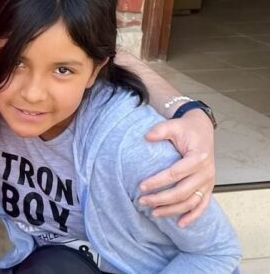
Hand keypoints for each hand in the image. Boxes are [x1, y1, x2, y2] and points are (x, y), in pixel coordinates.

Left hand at [138, 109, 214, 226]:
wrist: (202, 130)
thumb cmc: (187, 129)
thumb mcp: (174, 125)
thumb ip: (160, 130)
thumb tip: (146, 137)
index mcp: (198, 158)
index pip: (175, 174)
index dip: (157, 181)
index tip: (141, 186)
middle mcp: (206, 172)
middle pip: (182, 192)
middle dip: (161, 199)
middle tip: (142, 201)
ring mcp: (209, 182)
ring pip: (191, 202)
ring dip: (173, 210)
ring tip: (154, 213)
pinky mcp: (208, 187)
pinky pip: (202, 205)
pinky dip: (193, 216)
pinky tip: (181, 224)